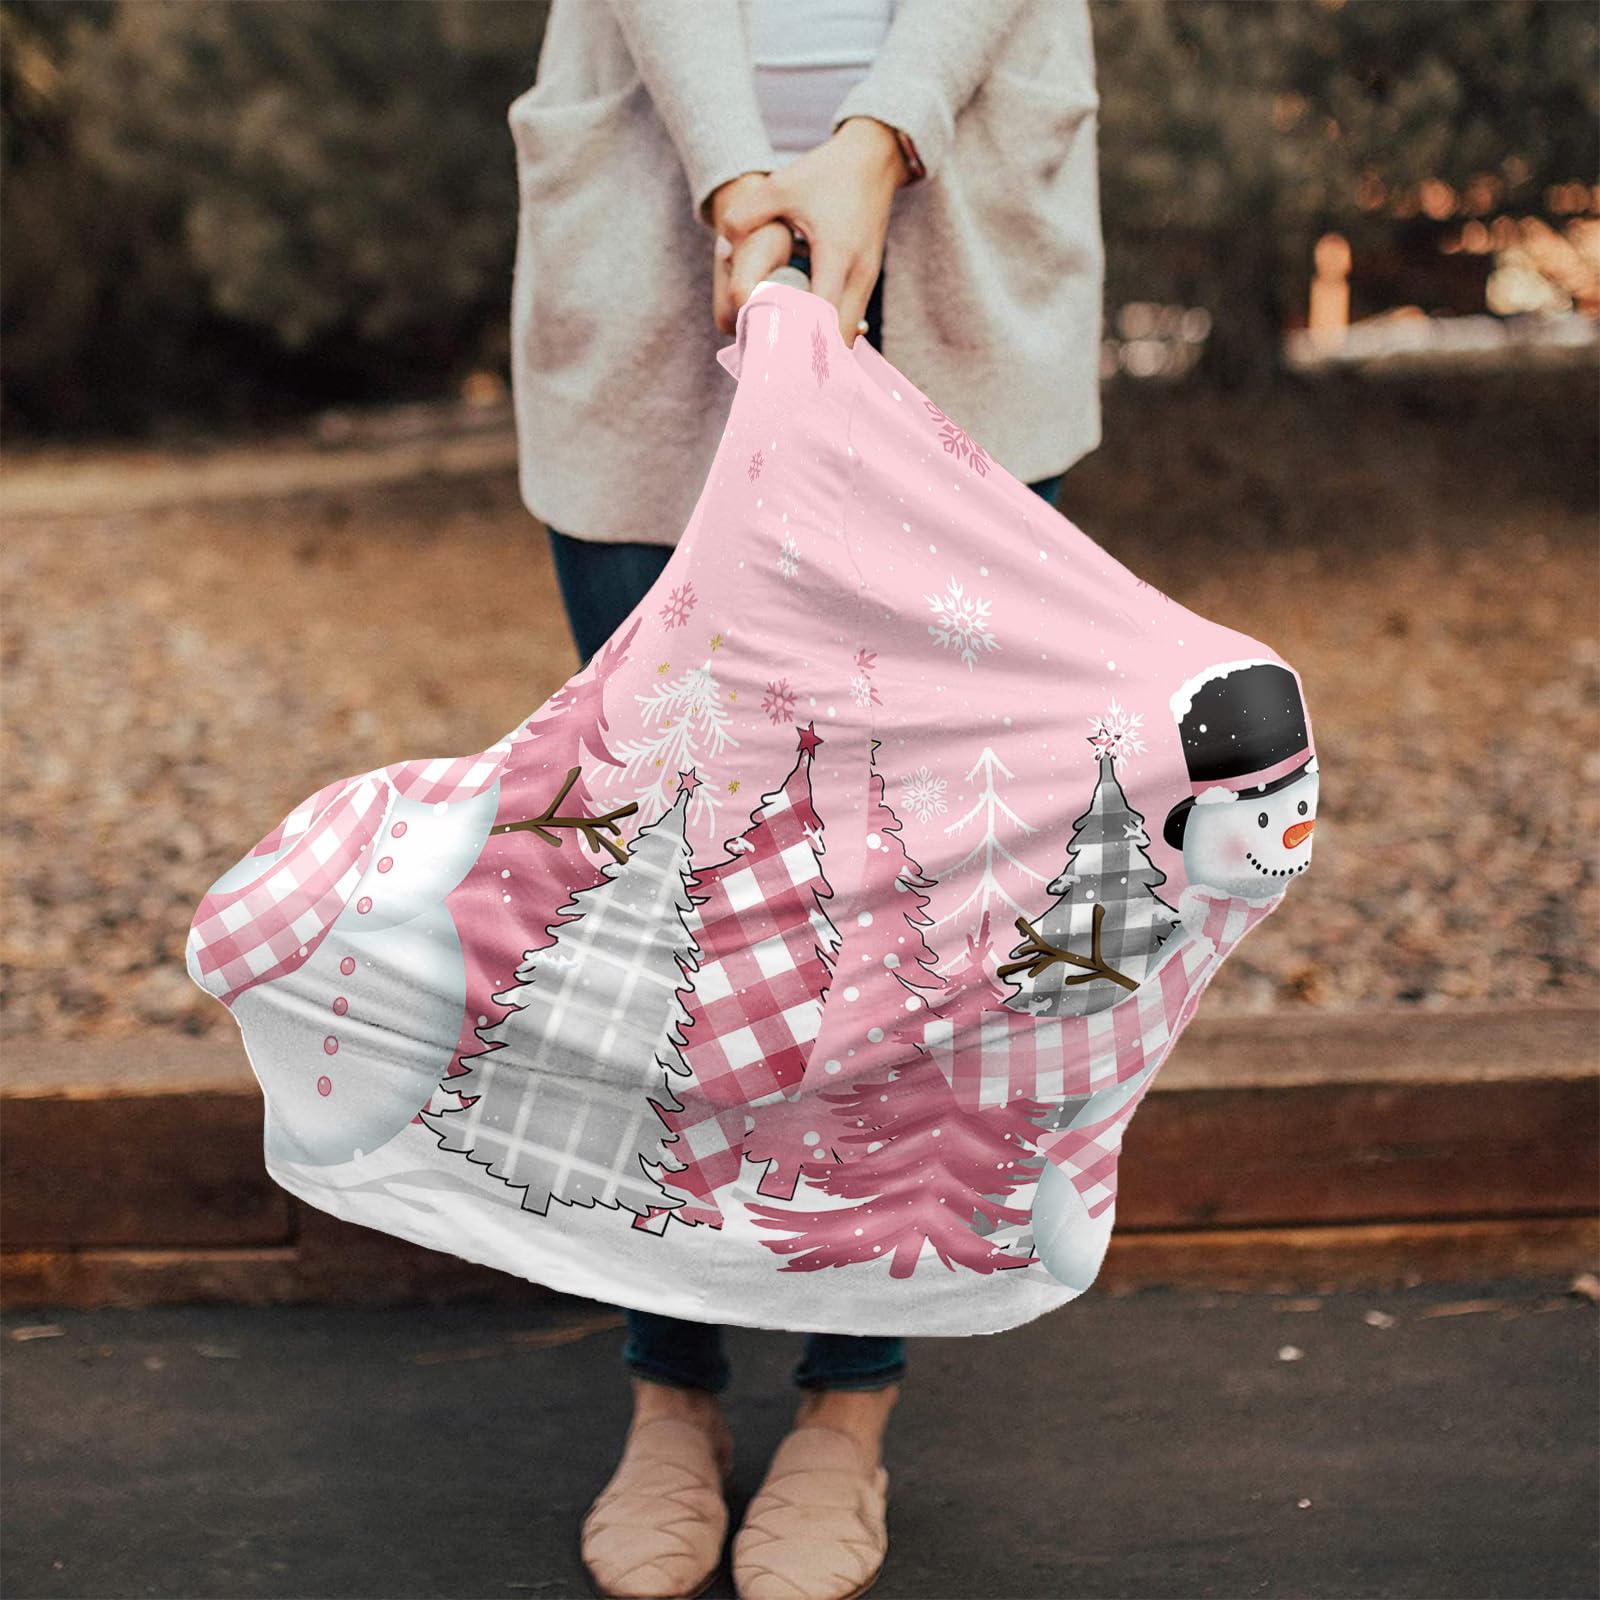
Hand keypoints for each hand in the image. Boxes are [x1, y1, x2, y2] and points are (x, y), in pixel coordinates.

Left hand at [711, 118, 907, 345]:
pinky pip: (849, 318)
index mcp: (837, 256)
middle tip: (776, 363)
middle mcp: (859, 275)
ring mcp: (868, 279)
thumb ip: (745, 216)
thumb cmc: (827, 172)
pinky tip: (803, 330)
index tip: (773, 356)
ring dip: (820, 345)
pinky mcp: (867, 279)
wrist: (874, 157)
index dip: (798, 342)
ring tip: (786, 352)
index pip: (821, 318)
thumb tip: (722, 249)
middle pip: (839, 340)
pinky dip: (829, 330)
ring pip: (847, 333)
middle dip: (810, 356)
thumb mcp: (781, 186)